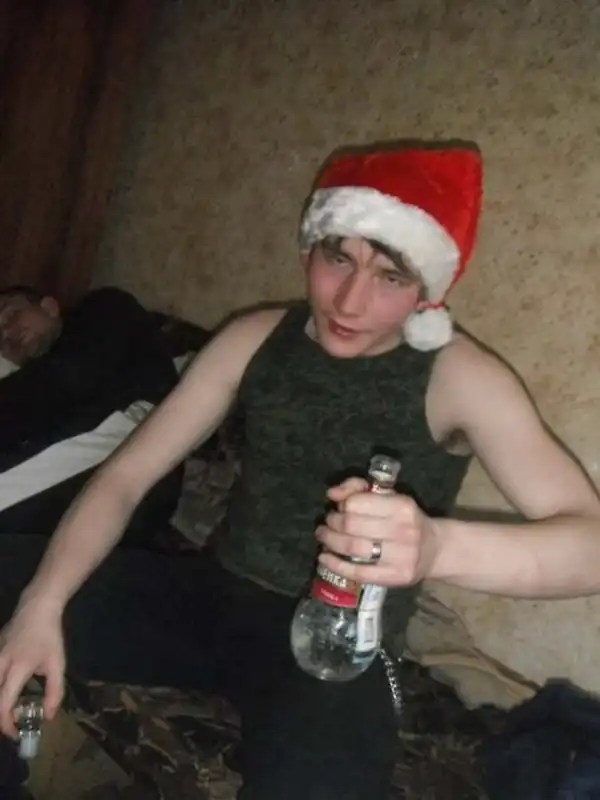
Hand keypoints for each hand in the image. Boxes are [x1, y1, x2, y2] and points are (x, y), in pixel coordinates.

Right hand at [0, 601, 64, 737]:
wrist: (36, 608)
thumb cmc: (49, 637)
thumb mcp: (57, 664)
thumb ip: (54, 691)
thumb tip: (49, 716)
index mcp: (18, 668)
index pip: (4, 703)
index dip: (7, 724)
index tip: (16, 733)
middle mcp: (0, 664)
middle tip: (12, 724)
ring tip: (10, 710)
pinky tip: (7, 691)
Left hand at [316, 477, 439, 586]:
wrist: (435, 549)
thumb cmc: (406, 520)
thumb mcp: (389, 497)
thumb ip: (359, 488)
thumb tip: (332, 493)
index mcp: (402, 506)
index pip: (356, 503)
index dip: (341, 505)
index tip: (338, 508)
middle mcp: (403, 530)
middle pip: (351, 526)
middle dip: (332, 523)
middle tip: (327, 523)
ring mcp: (401, 556)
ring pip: (352, 548)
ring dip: (330, 542)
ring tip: (323, 537)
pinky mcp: (395, 577)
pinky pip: (358, 572)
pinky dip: (335, 565)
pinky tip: (324, 558)